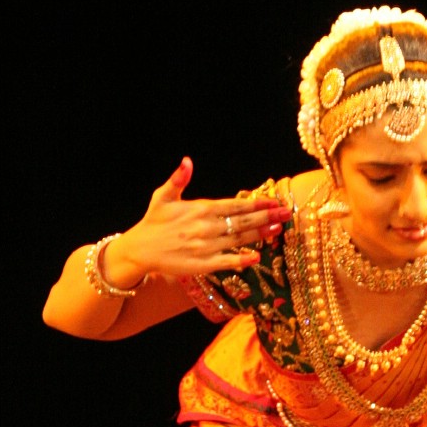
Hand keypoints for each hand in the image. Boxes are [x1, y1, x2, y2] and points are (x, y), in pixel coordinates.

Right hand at [106, 159, 290, 283]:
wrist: (140, 250)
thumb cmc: (154, 221)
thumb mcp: (163, 196)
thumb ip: (178, 179)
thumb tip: (187, 161)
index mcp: (200, 209)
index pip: (235, 205)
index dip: (257, 204)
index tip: (274, 201)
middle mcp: (206, 227)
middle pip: (242, 221)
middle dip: (266, 217)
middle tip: (286, 214)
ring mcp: (205, 247)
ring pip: (238, 240)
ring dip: (260, 235)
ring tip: (278, 229)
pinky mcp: (202, 264)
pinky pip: (226, 262)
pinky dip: (241, 260)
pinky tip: (256, 257)